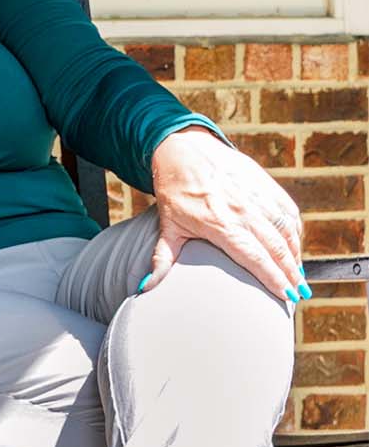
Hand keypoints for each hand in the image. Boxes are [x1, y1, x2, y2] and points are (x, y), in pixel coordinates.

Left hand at [147, 127, 303, 300]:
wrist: (183, 149)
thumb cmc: (174, 190)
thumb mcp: (167, 224)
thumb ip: (163, 258)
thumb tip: (148, 286)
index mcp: (219, 222)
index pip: (254, 257)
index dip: (274, 278)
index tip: (287, 297)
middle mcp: (243, 209)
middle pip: (276, 247)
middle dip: (291, 273)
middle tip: (299, 294)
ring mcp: (256, 195)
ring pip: (286, 229)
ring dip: (295, 254)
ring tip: (298, 275)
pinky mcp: (265, 183)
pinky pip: (288, 211)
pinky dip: (295, 231)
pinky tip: (294, 245)